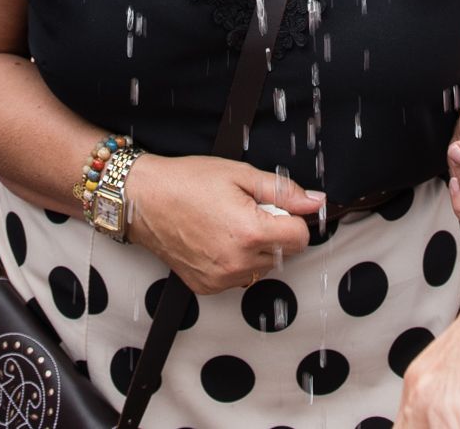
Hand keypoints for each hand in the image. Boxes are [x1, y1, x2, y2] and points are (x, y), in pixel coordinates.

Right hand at [123, 154, 320, 294]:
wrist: (143, 199)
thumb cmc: (187, 182)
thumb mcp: (240, 174)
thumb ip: (283, 191)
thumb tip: (316, 203)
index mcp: (251, 232)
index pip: (301, 237)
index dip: (292, 218)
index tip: (274, 207)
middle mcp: (238, 262)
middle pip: (284, 254)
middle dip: (274, 233)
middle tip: (246, 211)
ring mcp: (221, 278)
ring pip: (263, 268)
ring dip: (256, 250)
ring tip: (228, 225)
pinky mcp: (207, 287)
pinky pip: (238, 278)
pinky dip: (236, 262)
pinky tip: (216, 240)